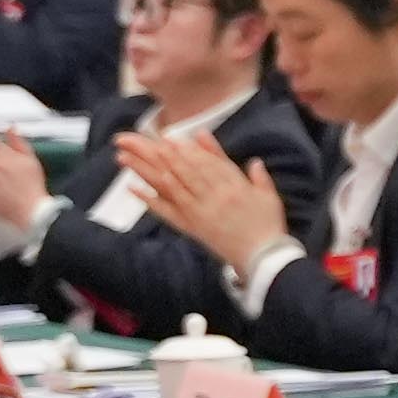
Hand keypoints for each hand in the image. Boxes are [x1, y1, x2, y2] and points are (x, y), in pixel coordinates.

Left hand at [111, 124, 286, 277]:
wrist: (263, 257)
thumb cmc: (268, 226)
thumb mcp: (268, 196)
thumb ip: (259, 176)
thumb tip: (253, 160)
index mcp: (234, 186)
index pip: (206, 163)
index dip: (187, 150)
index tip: (170, 139)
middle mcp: (215, 196)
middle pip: (184, 170)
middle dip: (162, 154)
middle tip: (139, 141)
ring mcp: (200, 212)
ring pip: (171, 186)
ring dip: (149, 170)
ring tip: (129, 157)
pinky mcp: (192, 227)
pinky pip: (168, 212)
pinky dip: (150, 200)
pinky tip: (134, 188)